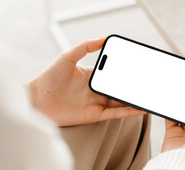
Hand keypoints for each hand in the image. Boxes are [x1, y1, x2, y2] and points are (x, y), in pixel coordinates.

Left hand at [27, 38, 144, 125]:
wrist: (36, 100)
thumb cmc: (49, 77)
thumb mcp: (68, 56)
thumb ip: (86, 46)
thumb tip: (104, 37)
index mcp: (92, 77)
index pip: (113, 75)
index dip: (126, 73)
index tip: (139, 70)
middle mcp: (96, 91)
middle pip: (119, 89)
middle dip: (134, 87)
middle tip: (148, 84)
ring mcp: (96, 104)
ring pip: (120, 102)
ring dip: (134, 100)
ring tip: (149, 97)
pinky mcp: (94, 115)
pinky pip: (115, 113)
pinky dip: (128, 111)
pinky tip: (139, 108)